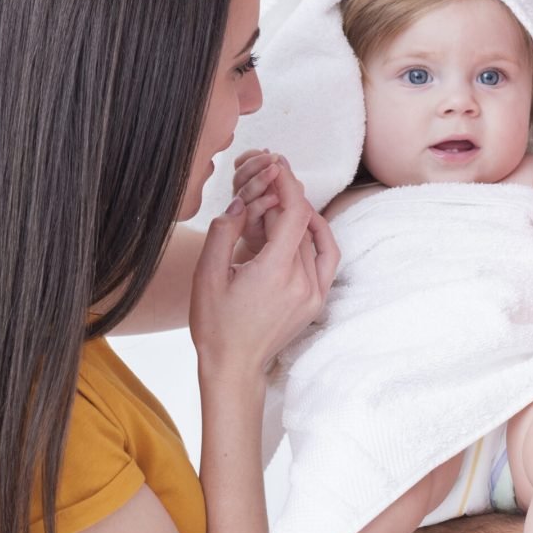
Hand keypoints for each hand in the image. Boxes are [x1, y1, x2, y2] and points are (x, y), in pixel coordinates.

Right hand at [190, 167, 338, 379]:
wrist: (234, 366)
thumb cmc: (215, 325)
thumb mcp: (207, 275)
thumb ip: (223, 232)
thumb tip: (241, 202)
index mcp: (276, 272)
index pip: (295, 213)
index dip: (288, 184)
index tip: (278, 166)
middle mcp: (303, 282)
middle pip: (301, 224)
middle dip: (283, 202)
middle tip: (262, 191)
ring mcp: (314, 293)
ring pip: (312, 240)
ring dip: (297, 219)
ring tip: (276, 209)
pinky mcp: (317, 301)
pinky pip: (326, 258)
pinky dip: (317, 237)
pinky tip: (303, 226)